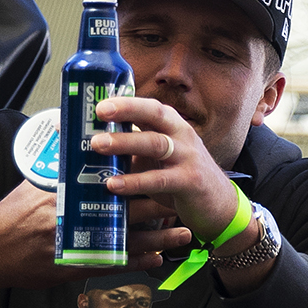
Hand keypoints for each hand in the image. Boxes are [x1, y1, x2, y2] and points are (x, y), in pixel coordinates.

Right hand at [0, 181, 191, 297]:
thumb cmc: (11, 216)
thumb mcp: (34, 186)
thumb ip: (61, 170)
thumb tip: (77, 146)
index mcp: (69, 195)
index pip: (113, 181)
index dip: (142, 175)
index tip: (164, 167)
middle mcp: (78, 219)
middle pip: (130, 210)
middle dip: (161, 205)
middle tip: (185, 199)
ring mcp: (79, 245)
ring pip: (131, 240)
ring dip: (161, 238)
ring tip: (186, 233)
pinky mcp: (77, 267)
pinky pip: (115, 265)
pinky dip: (138, 263)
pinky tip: (157, 260)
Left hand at [93, 95, 240, 241]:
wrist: (219, 205)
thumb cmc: (181, 178)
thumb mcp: (158, 158)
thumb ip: (132, 150)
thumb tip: (88, 146)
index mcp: (173, 127)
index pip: (149, 107)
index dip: (125, 102)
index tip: (99, 102)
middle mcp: (183, 136)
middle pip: (155, 115)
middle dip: (126, 110)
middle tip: (99, 112)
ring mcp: (188, 157)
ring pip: (155, 144)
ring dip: (125, 142)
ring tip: (97, 145)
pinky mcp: (190, 181)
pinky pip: (159, 179)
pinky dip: (134, 181)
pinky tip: (113, 184)